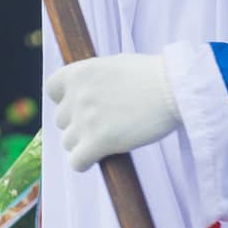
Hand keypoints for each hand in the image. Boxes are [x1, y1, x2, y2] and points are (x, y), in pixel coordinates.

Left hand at [45, 53, 181, 171]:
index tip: (81, 105)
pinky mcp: (98, 142)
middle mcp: (77, 95)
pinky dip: (84, 163)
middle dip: (78, 124)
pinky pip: (76, 162)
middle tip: (102, 125)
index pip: (52, 90)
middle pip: (62, 120)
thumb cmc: (153, 75)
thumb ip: (95, 78)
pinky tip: (98, 158)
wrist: (175, 89)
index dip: (65, 100)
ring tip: (105, 141)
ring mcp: (85, 120)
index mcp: (79, 72)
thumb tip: (86, 92)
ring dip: (83, 144)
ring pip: (69, 142)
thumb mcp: (115, 64)